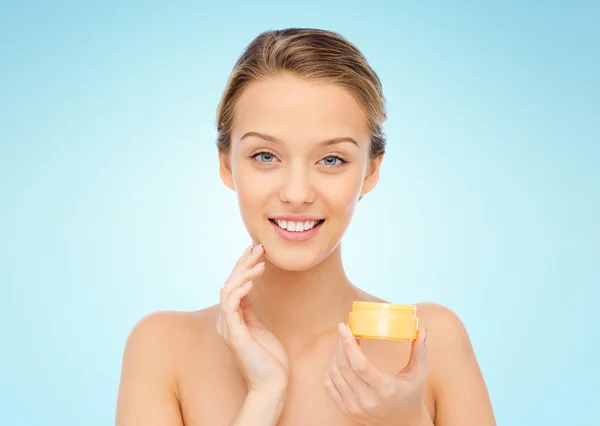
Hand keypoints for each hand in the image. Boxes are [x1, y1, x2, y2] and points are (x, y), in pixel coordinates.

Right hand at [216, 244, 289, 394]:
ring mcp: (228, 327)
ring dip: (243, 272)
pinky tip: (253, 280)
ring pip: (228, 289)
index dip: (242, 265)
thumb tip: (247, 288)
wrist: (271, 384)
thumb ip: (249, 309)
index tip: (254, 249)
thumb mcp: (259, 326)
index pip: (233, 285)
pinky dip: (240, 289)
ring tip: (260, 260)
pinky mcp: (234, 333)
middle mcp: (225, 320)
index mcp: (231, 318)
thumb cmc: (269, 358)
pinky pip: (231, 304)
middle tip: (259, 247)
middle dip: (243, 262)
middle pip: (229, 283)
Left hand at [324, 323, 429, 425]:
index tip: (344, 327)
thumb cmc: (411, 395)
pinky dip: (331, 369)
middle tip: (345, 331)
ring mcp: (354, 407)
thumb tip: (423, 330)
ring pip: (334, 374)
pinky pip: (329, 385)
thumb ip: (420, 351)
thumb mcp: (419, 375)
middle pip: (344, 366)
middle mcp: (367, 399)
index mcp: (385, 389)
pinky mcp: (346, 410)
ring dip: (336, 355)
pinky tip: (339, 360)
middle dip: (341, 344)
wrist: (404, 425)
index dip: (348, 343)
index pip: (359, 364)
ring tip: (344, 344)